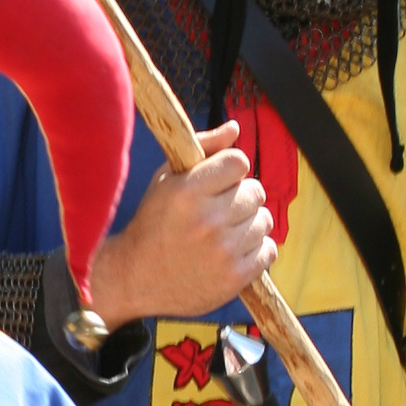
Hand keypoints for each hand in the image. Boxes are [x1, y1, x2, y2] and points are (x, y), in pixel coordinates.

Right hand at [88, 125, 275, 326]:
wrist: (136, 277)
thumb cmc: (153, 224)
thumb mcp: (167, 180)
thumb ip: (202, 149)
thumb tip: (235, 128)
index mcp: (188, 191)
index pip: (239, 162)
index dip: (231, 170)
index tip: (219, 182)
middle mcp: (207, 219)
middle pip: (256, 191)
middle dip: (241, 197)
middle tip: (220, 210)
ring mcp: (223, 250)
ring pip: (265, 220)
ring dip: (249, 224)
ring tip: (224, 233)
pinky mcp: (234, 277)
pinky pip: (269, 250)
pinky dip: (255, 250)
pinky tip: (232, 251)